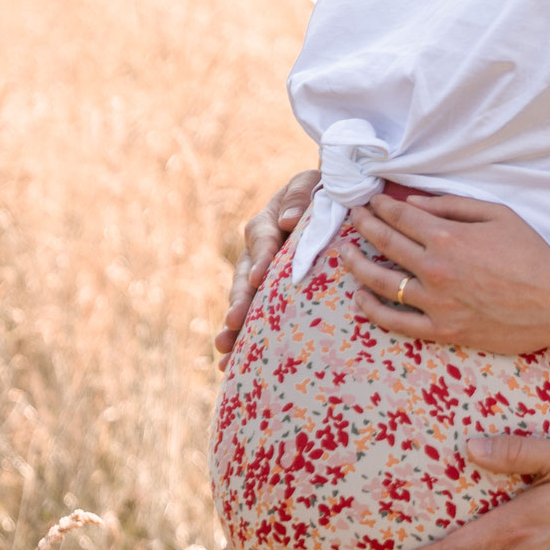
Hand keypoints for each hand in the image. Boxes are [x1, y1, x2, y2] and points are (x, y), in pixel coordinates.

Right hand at [215, 168, 318, 363]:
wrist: (324, 203)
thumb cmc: (320, 190)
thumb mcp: (311, 184)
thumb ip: (300, 195)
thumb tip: (288, 220)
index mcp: (266, 223)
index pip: (262, 240)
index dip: (262, 258)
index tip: (259, 278)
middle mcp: (256, 252)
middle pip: (244, 278)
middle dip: (239, 302)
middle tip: (234, 323)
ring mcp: (258, 276)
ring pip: (243, 301)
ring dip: (234, 326)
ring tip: (225, 350)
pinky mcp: (266, 295)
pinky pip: (253, 316)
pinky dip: (243, 339)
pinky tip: (230, 365)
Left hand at [344, 195, 549, 352]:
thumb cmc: (531, 253)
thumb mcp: (497, 215)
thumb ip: (453, 206)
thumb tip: (415, 201)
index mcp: (448, 236)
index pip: (401, 217)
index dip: (382, 207)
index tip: (372, 202)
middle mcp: (435, 268)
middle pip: (385, 243)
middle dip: (365, 227)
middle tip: (353, 219)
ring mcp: (436, 302)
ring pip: (382, 281)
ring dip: (357, 264)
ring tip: (345, 253)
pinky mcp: (442, 330)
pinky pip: (397, 321)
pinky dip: (373, 308)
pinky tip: (360, 297)